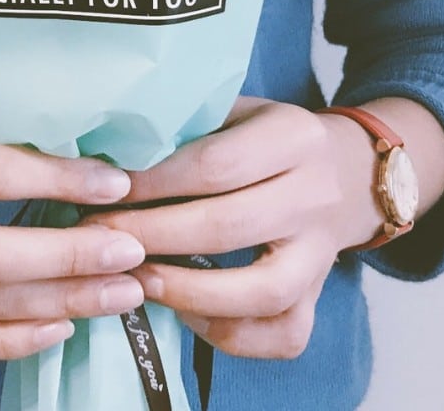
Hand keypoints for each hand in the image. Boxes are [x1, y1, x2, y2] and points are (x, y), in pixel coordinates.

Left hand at [81, 96, 385, 359]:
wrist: (346, 170)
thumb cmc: (264, 135)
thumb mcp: (234, 109)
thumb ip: (186, 126)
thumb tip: (108, 155)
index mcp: (292, 136)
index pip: (216, 164)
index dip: (155, 182)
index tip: (105, 191)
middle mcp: (315, 194)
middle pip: (229, 226)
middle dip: (152, 236)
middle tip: (97, 238)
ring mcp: (323, 252)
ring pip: (263, 292)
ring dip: (187, 292)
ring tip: (134, 279)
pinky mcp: (320, 296)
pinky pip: (282, 334)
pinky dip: (229, 333)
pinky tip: (182, 312)